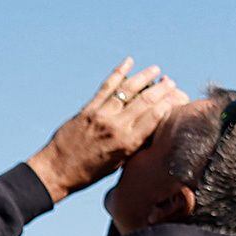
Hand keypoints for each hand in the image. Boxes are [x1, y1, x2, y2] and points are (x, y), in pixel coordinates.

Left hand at [28, 58, 188, 203]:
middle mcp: (116, 127)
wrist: (57, 171)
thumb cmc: (90, 173)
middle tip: (171, 82)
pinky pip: (106, 86)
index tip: (177, 95)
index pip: (155, 117)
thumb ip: (134, 144)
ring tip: (155, 69)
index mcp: (127, 143)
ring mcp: (101, 115)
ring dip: (144, 77)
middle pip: (145, 101)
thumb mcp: (118, 163)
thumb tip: (151, 128)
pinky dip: (118, 72)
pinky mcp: (88, 109)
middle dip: (161, 89)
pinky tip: (128, 62)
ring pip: (128, 90)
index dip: (168, 103)